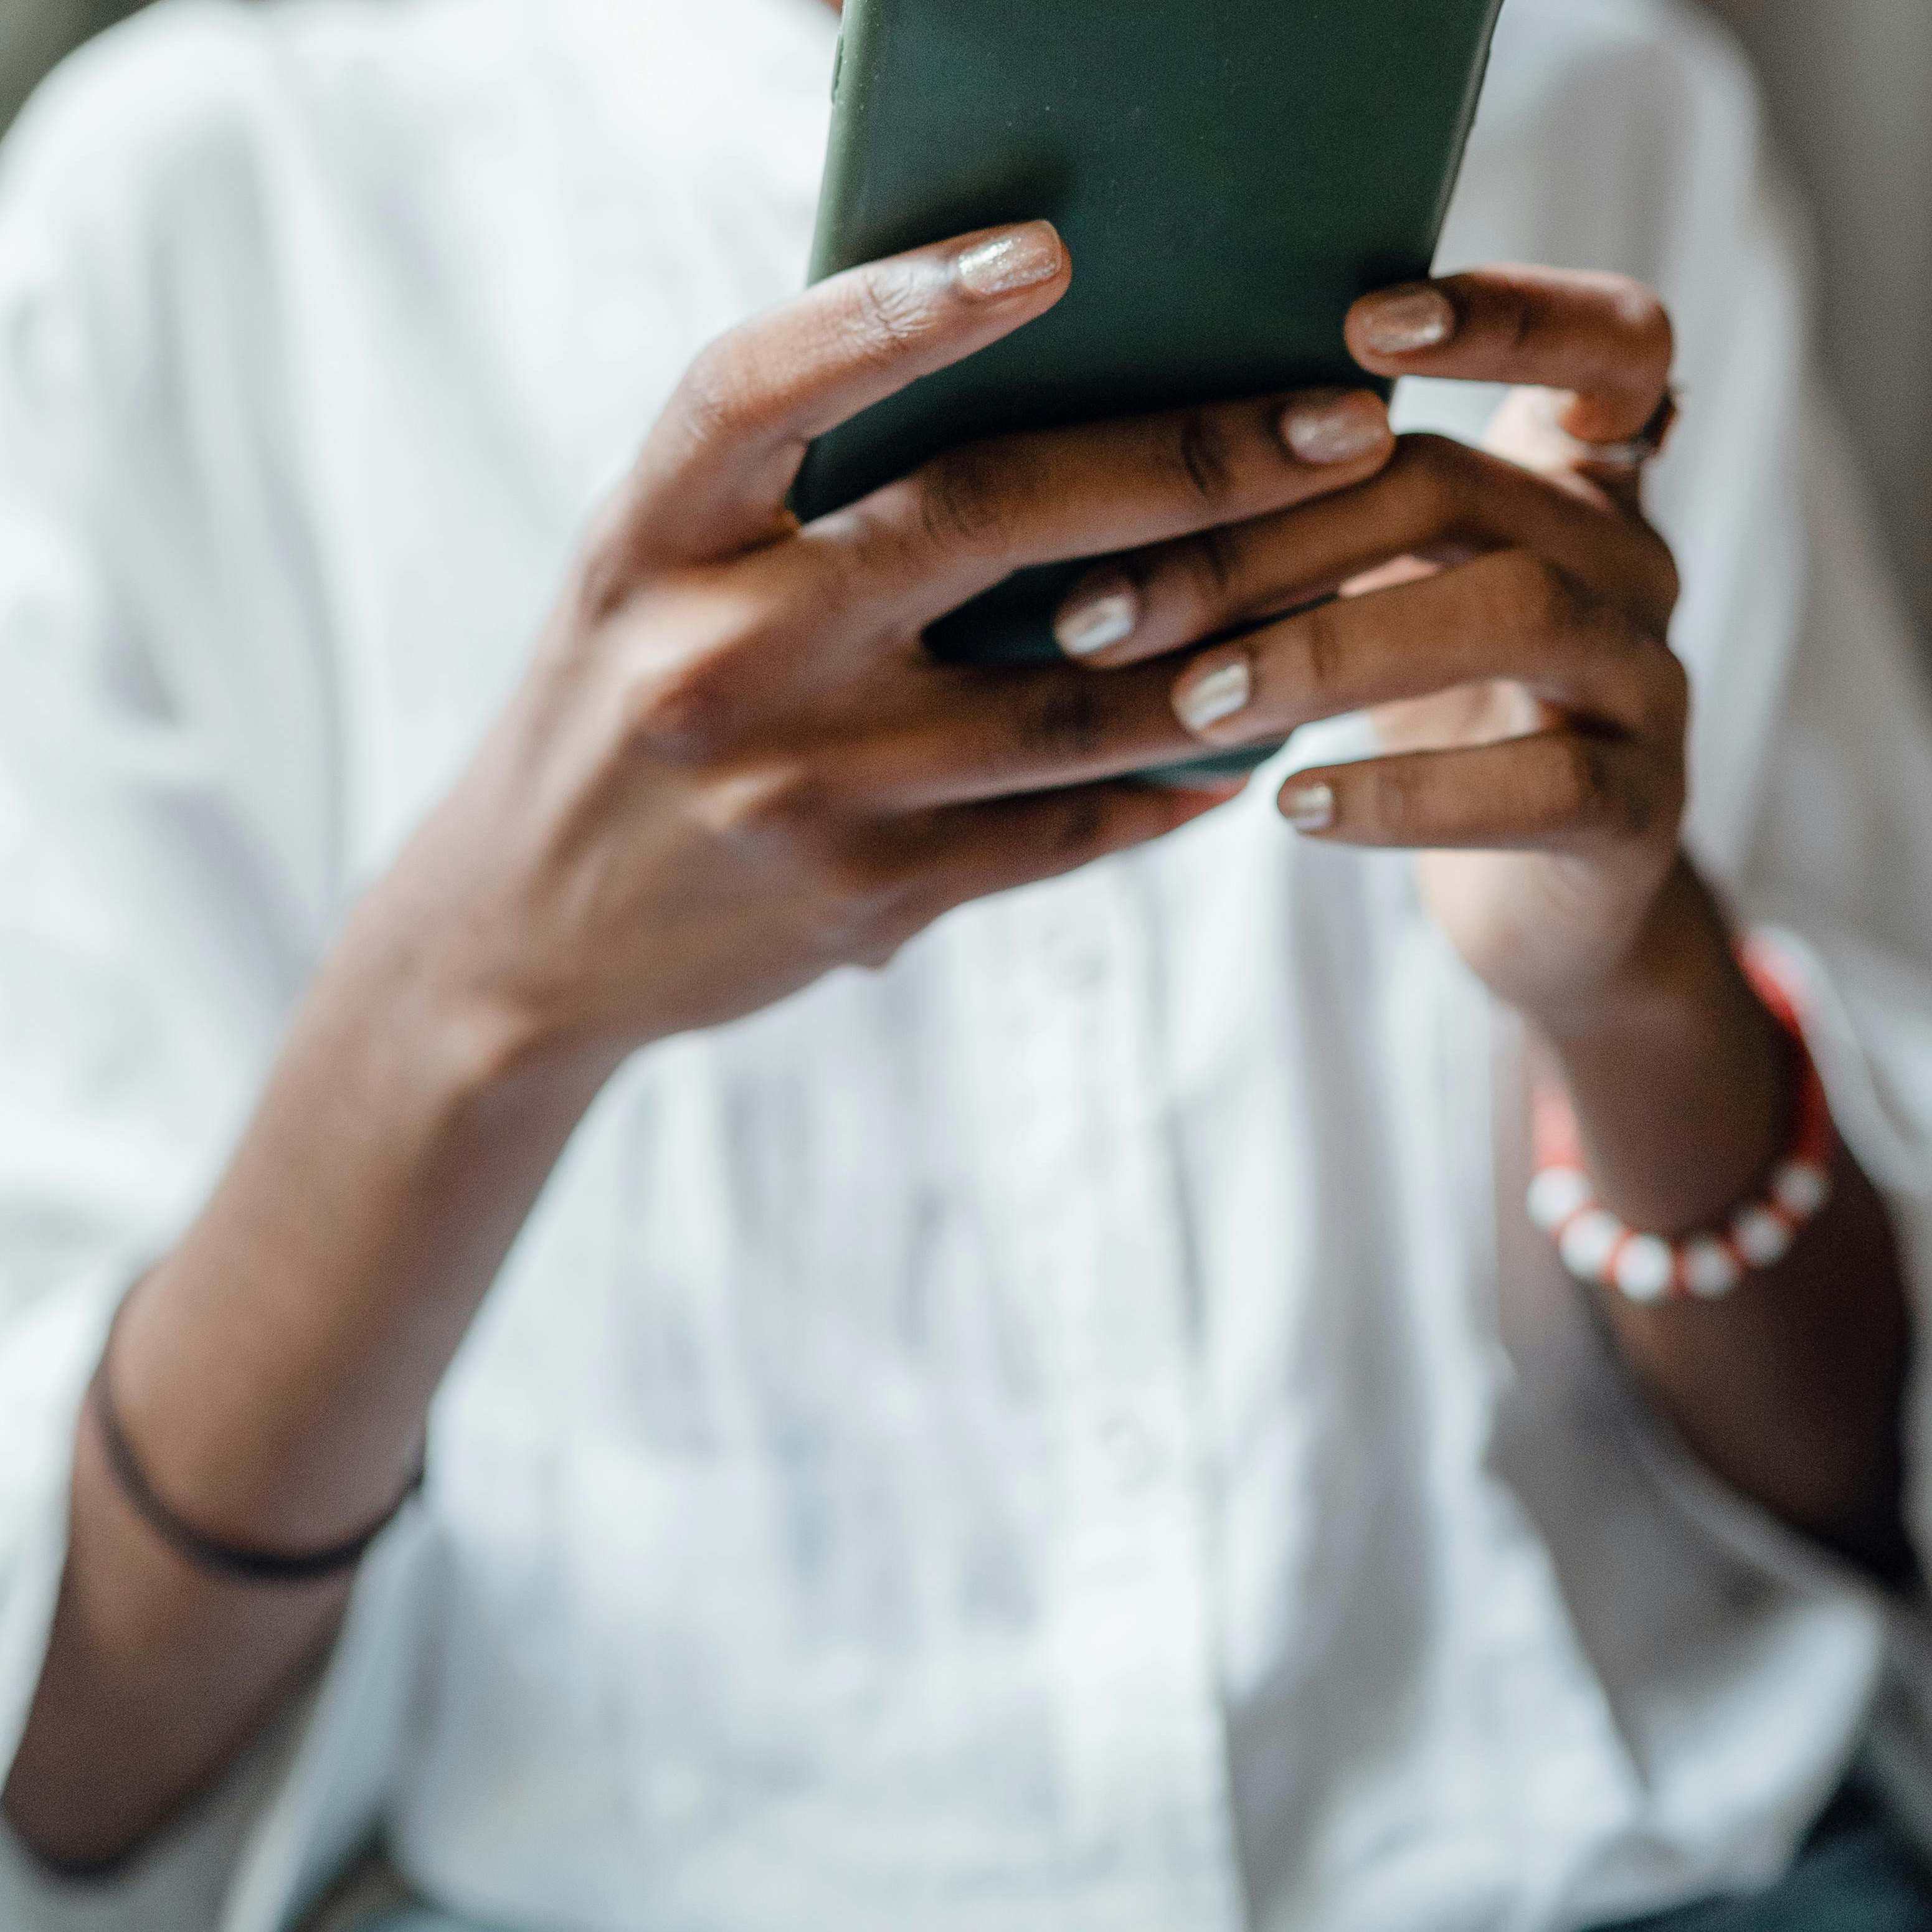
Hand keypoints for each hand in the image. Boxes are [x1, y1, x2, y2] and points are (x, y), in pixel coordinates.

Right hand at [366, 221, 1394, 1075]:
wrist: (524, 937)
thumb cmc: (615, 712)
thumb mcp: (645, 578)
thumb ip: (781, 495)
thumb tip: (1010, 388)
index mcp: (647, 543)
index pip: (763, 388)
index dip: (900, 307)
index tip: (1054, 251)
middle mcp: (719, 657)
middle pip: (981, 523)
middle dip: (1189, 465)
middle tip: (1344, 422)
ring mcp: (798, 791)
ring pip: (1069, 702)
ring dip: (1232, 643)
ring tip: (1349, 577)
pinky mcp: (862, 899)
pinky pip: (1058, 829)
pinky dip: (1166, 784)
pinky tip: (1243, 749)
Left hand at [1048, 266, 1688, 1031]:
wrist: (1537, 901)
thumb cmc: (1426, 714)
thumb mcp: (1377, 592)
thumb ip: (1311, 513)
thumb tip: (1094, 460)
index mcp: (1571, 476)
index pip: (1605, 339)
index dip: (1507, 313)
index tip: (1360, 325)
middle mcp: (1628, 555)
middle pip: (1461, 488)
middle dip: (1267, 540)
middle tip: (1111, 610)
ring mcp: (1650, 679)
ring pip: (1517, 613)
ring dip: (1328, 652)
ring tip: (1193, 704)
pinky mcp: (1642, 808)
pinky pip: (1544, 782)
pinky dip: (1406, 794)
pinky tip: (1292, 808)